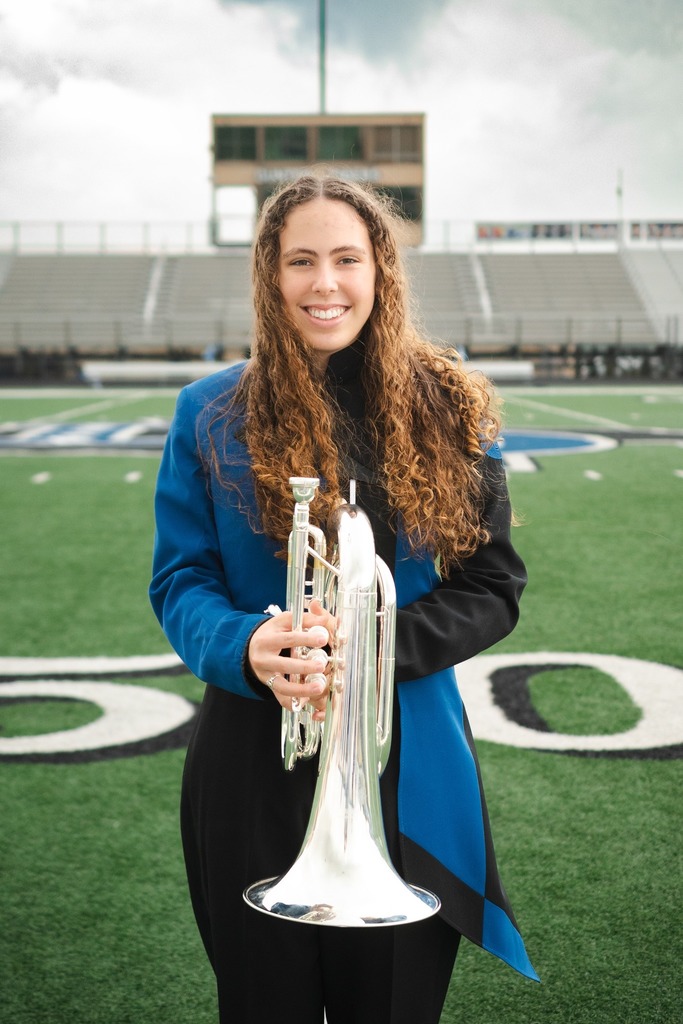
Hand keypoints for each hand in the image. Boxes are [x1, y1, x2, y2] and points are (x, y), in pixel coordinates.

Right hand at [248, 598, 335, 719]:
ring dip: (301, 689)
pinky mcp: (268, 685)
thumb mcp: (284, 621)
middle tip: (321, 665)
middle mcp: (263, 657)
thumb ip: (305, 619)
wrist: (249, 648)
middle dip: (303, 666)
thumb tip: (324, 619)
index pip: (288, 638)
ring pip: (281, 685)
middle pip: (284, 664)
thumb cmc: (272, 632)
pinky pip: (279, 697)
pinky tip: (305, 703)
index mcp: (268, 638)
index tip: (323, 639)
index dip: (305, 639)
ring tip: (319, 687)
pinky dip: (291, 702)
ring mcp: (265, 674)